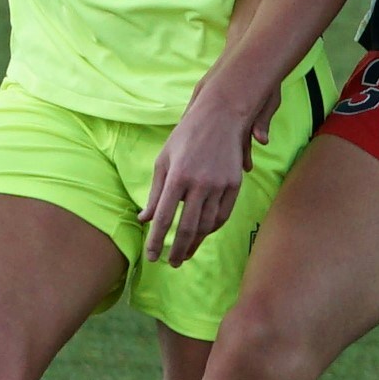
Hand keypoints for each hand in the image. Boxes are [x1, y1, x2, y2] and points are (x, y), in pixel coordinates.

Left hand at [139, 93, 253, 266]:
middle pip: (186, 228)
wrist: (221, 115)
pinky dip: (212, 229)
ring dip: (195, 243)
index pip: (163, 218)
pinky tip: (202, 235)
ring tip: (185, 254)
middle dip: (177, 250)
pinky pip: (223, 215)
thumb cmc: (186, 136)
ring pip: (206, 225)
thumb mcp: (163, 160)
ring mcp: (219, 184)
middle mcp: (198, 183)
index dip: (156, 241)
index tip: (151, 256)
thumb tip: (144, 219)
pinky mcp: (234, 184)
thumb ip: (155, 193)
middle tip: (171, 263)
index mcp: (176, 176)